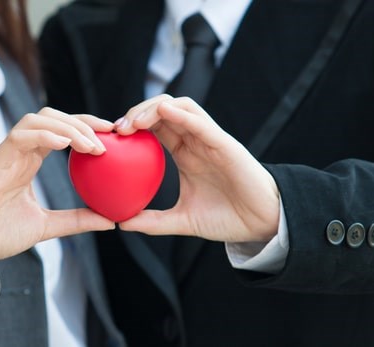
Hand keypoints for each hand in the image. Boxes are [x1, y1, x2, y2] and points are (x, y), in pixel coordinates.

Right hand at [0, 107, 114, 283]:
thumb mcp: (46, 227)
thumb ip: (75, 220)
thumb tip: (111, 221)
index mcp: (28, 162)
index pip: (59, 130)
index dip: (86, 126)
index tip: (113, 134)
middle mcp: (17, 153)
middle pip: (50, 117)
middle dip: (81, 120)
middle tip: (108, 133)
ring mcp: (4, 156)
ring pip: (35, 120)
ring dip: (67, 127)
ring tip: (91, 145)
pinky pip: (19, 137)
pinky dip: (44, 135)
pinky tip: (66, 144)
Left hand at [115, 95, 279, 242]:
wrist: (261, 224)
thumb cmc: (227, 218)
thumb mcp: (182, 220)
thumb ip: (153, 221)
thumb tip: (121, 223)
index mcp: (185, 153)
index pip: (155, 127)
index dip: (132, 125)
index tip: (112, 138)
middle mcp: (195, 141)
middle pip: (163, 110)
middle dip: (137, 112)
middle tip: (117, 129)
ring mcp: (210, 139)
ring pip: (180, 106)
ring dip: (153, 108)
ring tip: (133, 123)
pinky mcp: (224, 143)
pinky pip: (201, 121)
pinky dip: (181, 113)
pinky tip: (163, 112)